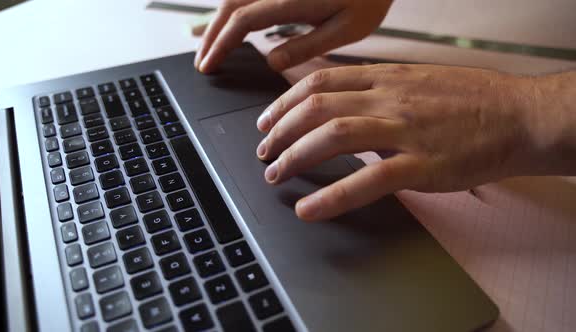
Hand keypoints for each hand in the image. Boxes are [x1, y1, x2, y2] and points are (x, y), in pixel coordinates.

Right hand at [195, 0, 392, 72]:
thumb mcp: (347, 27)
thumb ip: (308, 45)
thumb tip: (272, 61)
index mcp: (291, 0)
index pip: (242, 22)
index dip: (220, 45)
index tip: (209, 66)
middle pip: (230, 6)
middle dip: (211, 36)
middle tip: (203, 62)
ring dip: (218, 21)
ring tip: (211, 45)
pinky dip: (234, 9)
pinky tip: (232, 24)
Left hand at [255, 64, 545, 220]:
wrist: (521, 115)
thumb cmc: (473, 100)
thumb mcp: (419, 80)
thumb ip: (380, 89)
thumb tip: (344, 102)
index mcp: (387, 77)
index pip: (320, 81)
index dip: (285, 101)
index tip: (268, 120)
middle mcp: (389, 98)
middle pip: (316, 107)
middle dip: (280, 131)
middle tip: (264, 152)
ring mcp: (404, 130)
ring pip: (332, 136)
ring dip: (294, 156)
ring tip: (276, 174)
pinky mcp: (422, 164)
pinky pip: (367, 179)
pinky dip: (331, 196)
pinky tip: (309, 209)